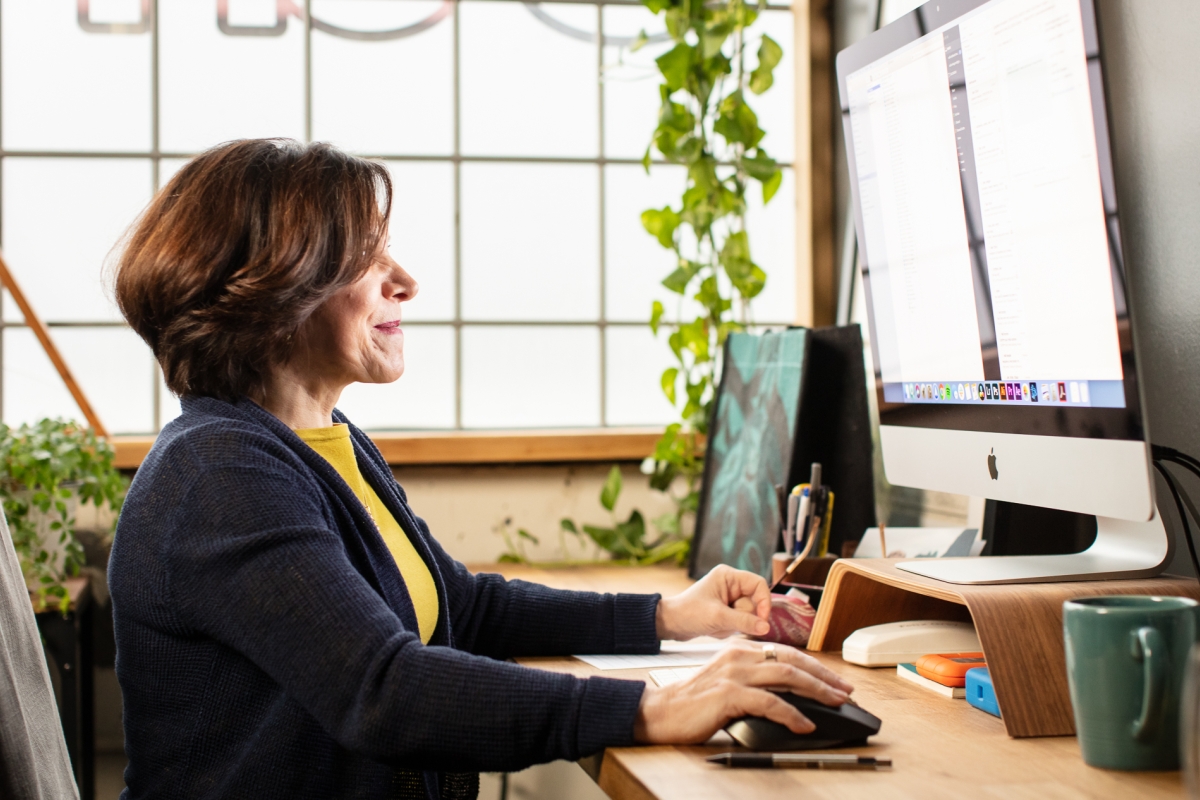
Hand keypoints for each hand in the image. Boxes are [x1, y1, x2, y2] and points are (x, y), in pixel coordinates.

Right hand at [633, 639, 854, 743]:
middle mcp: (739, 655)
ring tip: (837, 702)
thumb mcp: (728, 685)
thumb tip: (788, 697)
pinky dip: (792, 715)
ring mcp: (734, 673)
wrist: (661, 712)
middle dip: (824, 675)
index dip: (814, 666)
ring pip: (787, 676)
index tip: (834, 680)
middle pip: (792, 660)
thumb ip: (753, 683)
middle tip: (846, 690)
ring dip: (817, 690)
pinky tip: (805, 725)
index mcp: (739, 650)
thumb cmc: (694, 704)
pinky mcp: (730, 694)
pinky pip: (770, 703)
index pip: (786, 653)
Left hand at [655, 564, 771, 639]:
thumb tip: (766, 627)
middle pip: (754, 601)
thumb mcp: (718, 617)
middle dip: (743, 616)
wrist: (671, 624)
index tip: (762, 620)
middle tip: (725, 620)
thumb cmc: (689, 614)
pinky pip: (741, 620)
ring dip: (735, 624)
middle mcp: (731, 584)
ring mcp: (730, 597)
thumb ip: (744, 621)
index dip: (764, 602)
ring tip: (718, 624)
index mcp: (728, 576)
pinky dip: (731, 627)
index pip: (758, 584)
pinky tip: (716, 627)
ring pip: (749, 614)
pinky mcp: (727, 609)